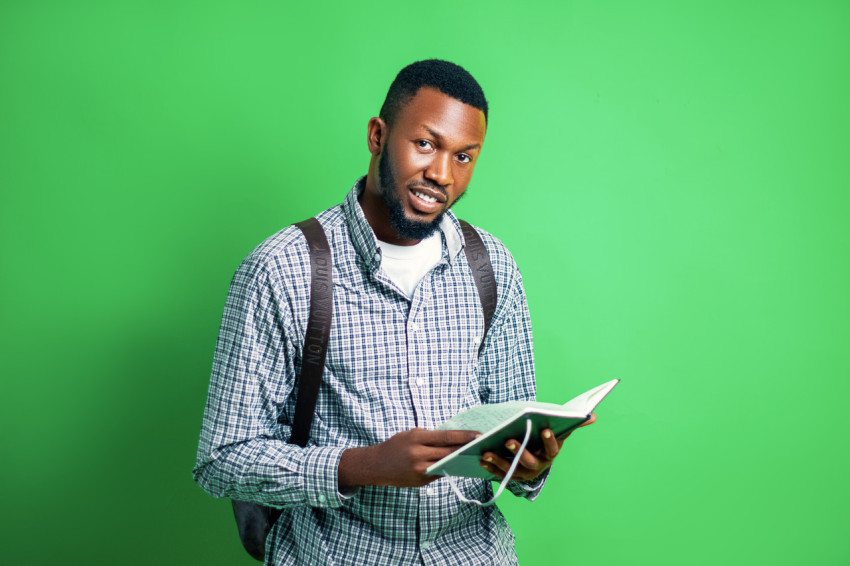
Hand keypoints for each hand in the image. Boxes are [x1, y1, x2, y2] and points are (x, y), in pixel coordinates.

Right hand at [339, 428, 478, 488]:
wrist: (376, 465)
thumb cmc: (396, 446)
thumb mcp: (411, 435)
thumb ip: (430, 437)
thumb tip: (453, 439)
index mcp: (417, 439)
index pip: (446, 437)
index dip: (464, 436)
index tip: (479, 435)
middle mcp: (419, 455)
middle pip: (449, 452)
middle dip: (466, 449)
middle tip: (483, 446)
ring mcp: (420, 470)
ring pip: (446, 465)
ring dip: (461, 460)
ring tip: (475, 456)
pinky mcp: (421, 481)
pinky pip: (439, 473)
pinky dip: (450, 468)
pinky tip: (460, 466)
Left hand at [479, 413, 596, 481]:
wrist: (535, 460)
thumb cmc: (544, 441)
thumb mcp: (559, 433)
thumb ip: (572, 424)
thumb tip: (593, 415)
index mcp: (550, 454)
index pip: (552, 449)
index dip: (549, 440)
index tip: (544, 429)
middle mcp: (538, 467)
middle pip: (530, 462)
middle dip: (519, 452)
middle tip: (509, 440)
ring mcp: (523, 474)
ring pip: (511, 470)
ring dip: (499, 461)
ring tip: (487, 452)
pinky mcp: (510, 477)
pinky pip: (499, 474)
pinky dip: (490, 467)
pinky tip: (481, 459)